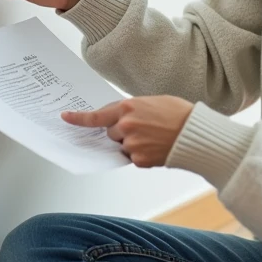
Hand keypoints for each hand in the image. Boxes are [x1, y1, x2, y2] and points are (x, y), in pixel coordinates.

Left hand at [62, 96, 194, 167]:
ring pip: (122, 145)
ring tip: (154, 136)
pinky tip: (156, 146)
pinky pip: (133, 157)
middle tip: (143, 126)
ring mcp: (132, 144)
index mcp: (128, 108)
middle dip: (121, 130)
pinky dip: (142, 153)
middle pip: (111, 132)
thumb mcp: (151, 101)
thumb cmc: (177, 113)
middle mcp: (126, 126)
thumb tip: (119, 118)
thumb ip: (131, 109)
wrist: (195, 133)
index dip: (79, 118)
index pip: (96, 116)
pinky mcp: (139, 159)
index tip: (66, 118)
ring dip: (132, 142)